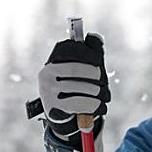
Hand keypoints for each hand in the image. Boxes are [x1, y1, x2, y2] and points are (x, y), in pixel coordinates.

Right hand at [38, 33, 110, 148]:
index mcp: (54, 60)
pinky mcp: (53, 108)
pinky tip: (101, 107)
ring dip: (98, 92)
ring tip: (104, 96)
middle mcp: (47, 73)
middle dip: (95, 76)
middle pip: (75, 69)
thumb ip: (92, 51)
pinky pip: (78, 104)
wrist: (63, 114)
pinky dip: (94, 105)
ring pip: (80, 87)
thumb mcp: (83, 68)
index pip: (69, 50)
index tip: (98, 60)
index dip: (87, 54)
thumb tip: (96, 37)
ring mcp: (48, 91)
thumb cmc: (77, 86)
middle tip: (103, 82)